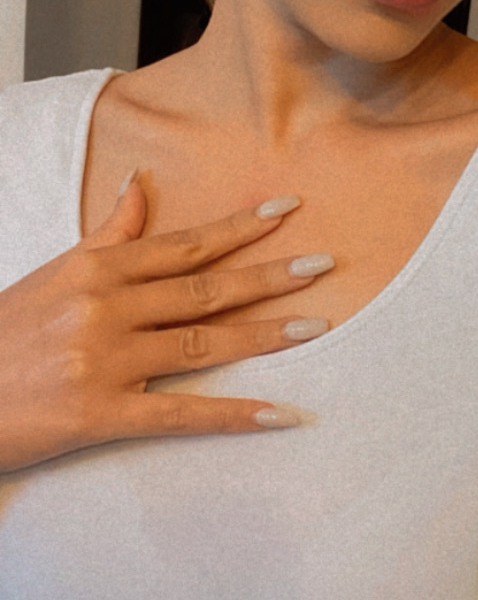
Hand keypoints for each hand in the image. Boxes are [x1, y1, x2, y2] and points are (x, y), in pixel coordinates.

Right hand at [0, 180, 329, 471]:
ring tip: (316, 326)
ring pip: (202, 345)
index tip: (287, 211)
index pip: (184, 244)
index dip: (239, 228)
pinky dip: (235, 414)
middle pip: (204, 289)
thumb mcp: (56, 273)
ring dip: (264, 335)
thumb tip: (141, 184)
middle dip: (268, 276)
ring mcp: (105, 361)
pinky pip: (182, 415)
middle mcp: (106, 308)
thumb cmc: (4, 333)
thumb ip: (108, 235)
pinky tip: (281, 412)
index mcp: (97, 270)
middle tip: (324, 265)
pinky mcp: (100, 414)